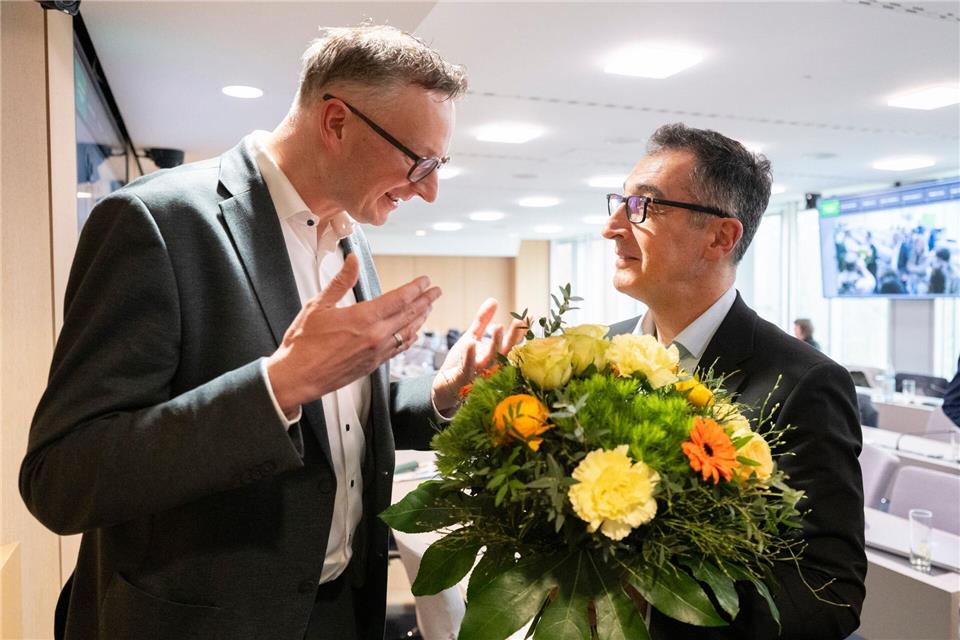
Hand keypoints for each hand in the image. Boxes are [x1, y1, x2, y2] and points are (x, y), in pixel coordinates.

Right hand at [266, 254, 441, 417]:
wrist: (297, 377)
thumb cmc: (303, 344)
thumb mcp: (318, 305)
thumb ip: (340, 282)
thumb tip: (352, 260)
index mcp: (364, 318)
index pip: (399, 299)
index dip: (415, 288)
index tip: (425, 280)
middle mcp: (376, 336)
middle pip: (409, 315)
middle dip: (425, 301)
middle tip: (436, 291)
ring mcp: (377, 353)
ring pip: (408, 333)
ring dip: (421, 319)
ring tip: (428, 308)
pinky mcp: (373, 365)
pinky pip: (399, 349)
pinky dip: (409, 338)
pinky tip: (413, 333)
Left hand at [432, 298, 525, 414]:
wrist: (443, 387)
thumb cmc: (460, 363)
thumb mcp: (471, 337)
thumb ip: (482, 321)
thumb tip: (494, 300)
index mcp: (495, 357)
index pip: (512, 343)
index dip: (521, 331)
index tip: (530, 315)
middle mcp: (491, 367)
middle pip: (506, 351)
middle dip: (514, 337)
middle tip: (520, 320)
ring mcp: (478, 375)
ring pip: (490, 360)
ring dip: (495, 344)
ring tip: (498, 327)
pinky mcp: (462, 381)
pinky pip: (467, 369)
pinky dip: (470, 357)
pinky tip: (471, 343)